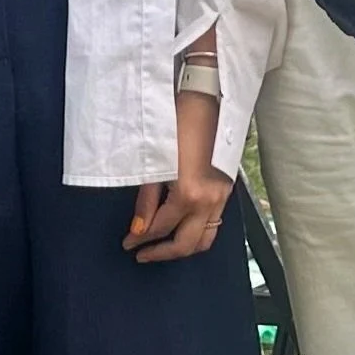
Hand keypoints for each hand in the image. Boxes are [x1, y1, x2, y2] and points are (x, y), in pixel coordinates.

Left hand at [124, 88, 234, 263]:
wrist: (208, 100)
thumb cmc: (176, 124)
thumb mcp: (155, 162)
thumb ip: (147, 200)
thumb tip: (138, 228)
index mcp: (189, 194)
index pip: (161, 228)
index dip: (141, 239)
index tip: (127, 243)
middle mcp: (209, 201)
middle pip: (186, 244)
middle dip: (161, 253)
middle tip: (141, 254)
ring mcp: (222, 198)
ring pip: (205, 239)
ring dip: (183, 247)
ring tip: (162, 247)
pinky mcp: (227, 191)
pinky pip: (214, 225)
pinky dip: (197, 233)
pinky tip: (182, 228)